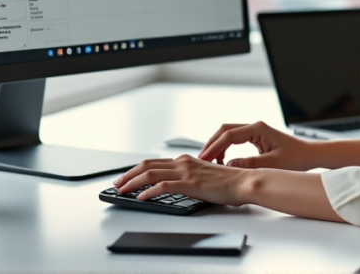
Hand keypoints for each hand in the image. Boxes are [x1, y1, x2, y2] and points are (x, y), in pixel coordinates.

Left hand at [113, 155, 251, 205]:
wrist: (242, 182)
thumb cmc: (227, 183)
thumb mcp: (202, 176)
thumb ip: (187, 178)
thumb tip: (172, 186)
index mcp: (185, 160)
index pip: (154, 162)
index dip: (136, 170)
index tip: (126, 177)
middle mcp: (183, 162)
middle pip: (147, 165)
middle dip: (128, 175)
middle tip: (117, 184)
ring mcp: (185, 172)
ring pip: (150, 174)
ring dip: (132, 182)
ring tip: (122, 191)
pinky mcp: (190, 183)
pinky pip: (163, 186)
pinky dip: (148, 192)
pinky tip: (141, 198)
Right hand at [199, 121, 317, 170]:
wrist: (309, 155)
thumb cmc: (296, 158)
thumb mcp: (272, 165)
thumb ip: (249, 165)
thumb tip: (228, 166)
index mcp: (258, 129)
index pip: (229, 135)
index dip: (214, 147)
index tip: (205, 158)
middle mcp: (255, 127)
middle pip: (224, 131)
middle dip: (211, 144)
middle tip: (202, 159)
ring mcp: (255, 131)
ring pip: (228, 134)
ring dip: (217, 146)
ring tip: (209, 162)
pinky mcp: (255, 138)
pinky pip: (234, 140)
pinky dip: (225, 149)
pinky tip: (222, 161)